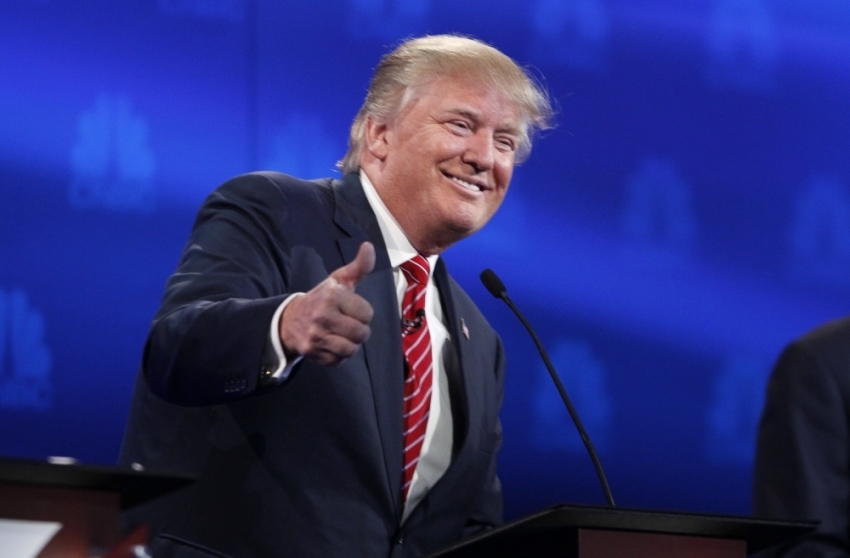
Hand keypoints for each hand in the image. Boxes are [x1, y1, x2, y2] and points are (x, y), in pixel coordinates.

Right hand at [279, 242, 375, 365]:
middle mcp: (322, 316)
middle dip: (360, 331)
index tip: (352, 310)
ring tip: (342, 336)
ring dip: (351, 345)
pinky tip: (331, 344)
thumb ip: (358, 267)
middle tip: (350, 325)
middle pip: (361, 334)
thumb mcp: (338, 281)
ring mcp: (315, 336)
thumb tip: (369, 246)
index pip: (367, 313)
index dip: (363, 313)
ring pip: (351, 350)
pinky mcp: (311, 352)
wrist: (289, 320)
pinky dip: (338, 356)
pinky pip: (338, 361)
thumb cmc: (321, 299)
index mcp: (332, 296)